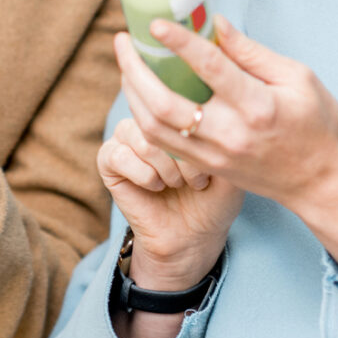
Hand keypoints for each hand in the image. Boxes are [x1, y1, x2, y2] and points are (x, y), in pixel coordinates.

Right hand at [99, 109, 241, 291]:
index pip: (182, 103)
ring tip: (177, 184)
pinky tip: (155, 188)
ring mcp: (126, 135)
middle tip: (195, 181)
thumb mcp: (229, 162)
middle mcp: (150, 116)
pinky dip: (144, 176)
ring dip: (166, 169)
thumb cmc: (215, 197)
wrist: (194, 235)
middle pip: (163, 122)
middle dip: (184, 158)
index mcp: (177, 109)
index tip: (211, 167)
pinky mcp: (108, 158)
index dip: (199, 139)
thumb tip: (199, 110)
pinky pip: (119, 156)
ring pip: (144, 140)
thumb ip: (218, 131)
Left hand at [119, 17, 337, 296]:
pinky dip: (143, 117)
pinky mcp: (206, 168)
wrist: (322, 182)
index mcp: (257, 106)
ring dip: (131, 94)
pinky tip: (138, 93)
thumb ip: (252, 52)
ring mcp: (214, 156)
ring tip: (126, 64)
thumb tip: (215, 23)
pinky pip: (162, 144)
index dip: (179, 42)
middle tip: (122, 41)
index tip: (154, 23)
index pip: (210, 68)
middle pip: (164, 104)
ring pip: (154, 128)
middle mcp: (230, 134)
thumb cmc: (317, 124)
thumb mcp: (298, 78)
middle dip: (134, 70)